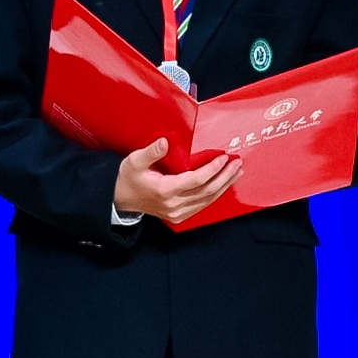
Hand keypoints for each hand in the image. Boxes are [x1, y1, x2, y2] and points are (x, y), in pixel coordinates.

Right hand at [112, 138, 238, 225]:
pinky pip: (202, 205)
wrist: (120, 199)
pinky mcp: (180, 216)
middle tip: (237, 164)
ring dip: (224, 186)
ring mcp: (178, 213)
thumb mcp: (134, 161)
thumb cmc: (128, 178)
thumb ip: (151, 152)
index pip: (195, 180)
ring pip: (207, 200)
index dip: (212, 169)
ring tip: (236, 173)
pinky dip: (215, 195)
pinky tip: (223, 185)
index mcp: (164, 190)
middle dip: (224, 177)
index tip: (223, 158)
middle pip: (207, 191)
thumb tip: (165, 142)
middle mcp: (174, 204)